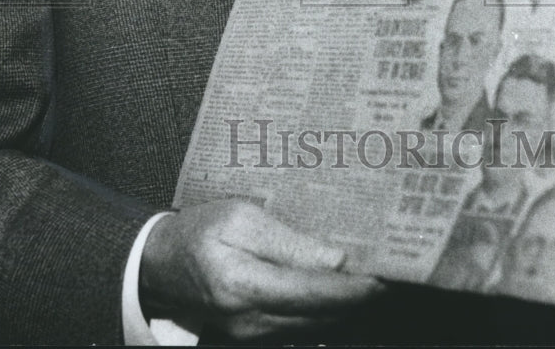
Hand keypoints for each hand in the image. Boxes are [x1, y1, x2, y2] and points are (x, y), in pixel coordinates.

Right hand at [140, 199, 384, 339]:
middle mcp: (250, 321)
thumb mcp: (239, 218)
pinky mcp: (253, 336)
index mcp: (244, 285)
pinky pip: (301, 327)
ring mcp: (251, 335)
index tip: (387, 273)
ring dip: (346, 306)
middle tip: (393, 270)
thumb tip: (335, 260)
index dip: (355, 287)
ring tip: (374, 276)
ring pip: (316, 326)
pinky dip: (326, 310)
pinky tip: (342, 288)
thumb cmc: (199, 230)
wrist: (160, 263)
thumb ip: (287, 242)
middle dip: (359, 297)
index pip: (315, 292)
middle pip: (322, 315)